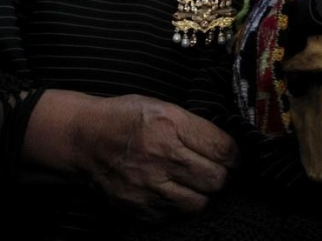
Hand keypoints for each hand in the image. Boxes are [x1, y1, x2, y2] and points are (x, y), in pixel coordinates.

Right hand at [24, 91, 237, 220]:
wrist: (85, 138)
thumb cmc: (127, 118)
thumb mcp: (164, 107)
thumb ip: (195, 126)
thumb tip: (227, 146)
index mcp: (172, 125)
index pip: (223, 149)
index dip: (236, 155)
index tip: (234, 157)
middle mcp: (162, 156)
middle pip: (216, 179)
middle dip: (223, 175)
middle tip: (219, 171)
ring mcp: (149, 184)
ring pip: (199, 202)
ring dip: (204, 193)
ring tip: (199, 183)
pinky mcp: (138, 205)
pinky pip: (175, 214)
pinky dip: (182, 205)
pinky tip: (177, 191)